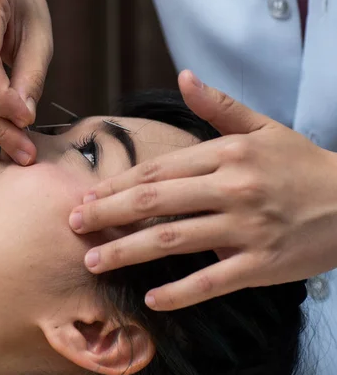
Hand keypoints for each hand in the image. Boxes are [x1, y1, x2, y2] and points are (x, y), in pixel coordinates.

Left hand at [70, 70, 336, 309]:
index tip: (87, 197)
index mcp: (225, 155)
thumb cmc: (300, 164)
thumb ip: (219, 106)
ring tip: (94, 261)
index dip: (117, 185)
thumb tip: (184, 76)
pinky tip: (151, 298)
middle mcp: (231, 188)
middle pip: (155, 202)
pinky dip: (181, 292)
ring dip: (128, 251)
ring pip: (174, 239)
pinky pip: (213, 280)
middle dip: (108, 214)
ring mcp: (246, 227)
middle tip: (73, 225)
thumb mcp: (262, 127)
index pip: (158, 171)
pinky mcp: (262, 263)